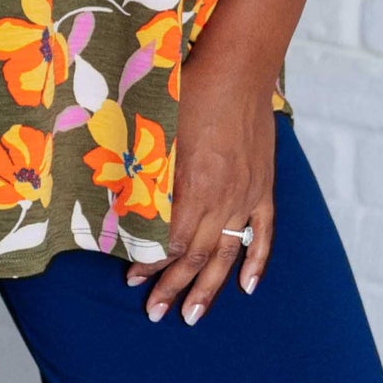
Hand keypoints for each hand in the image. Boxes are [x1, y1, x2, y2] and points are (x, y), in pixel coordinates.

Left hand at [126, 46, 275, 324]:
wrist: (239, 66)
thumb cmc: (191, 90)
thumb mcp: (157, 129)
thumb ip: (143, 170)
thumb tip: (118, 201)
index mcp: (192, 183)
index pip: (170, 240)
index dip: (150, 263)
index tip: (132, 279)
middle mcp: (222, 196)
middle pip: (196, 255)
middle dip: (172, 287)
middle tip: (154, 312)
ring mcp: (247, 194)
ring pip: (227, 253)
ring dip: (208, 288)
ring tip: (192, 316)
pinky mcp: (264, 187)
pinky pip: (263, 234)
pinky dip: (256, 262)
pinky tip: (247, 288)